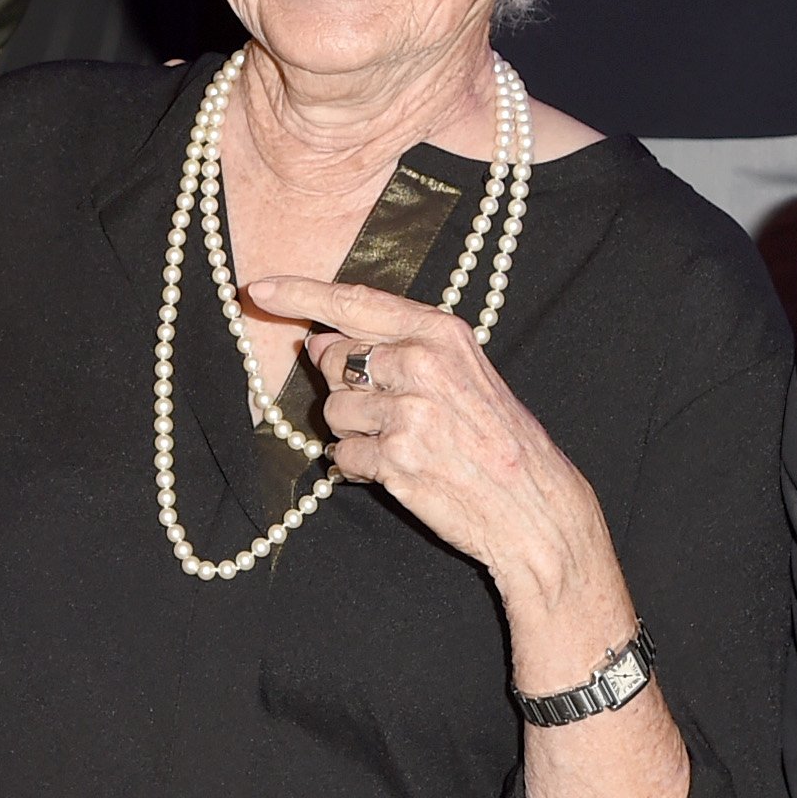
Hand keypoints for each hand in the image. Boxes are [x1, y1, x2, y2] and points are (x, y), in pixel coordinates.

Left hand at [247, 276, 609, 607]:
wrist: (536, 510)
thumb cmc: (497, 438)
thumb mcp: (462, 372)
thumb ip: (395, 347)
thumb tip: (318, 340)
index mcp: (440, 333)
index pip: (354, 301)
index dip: (300, 292)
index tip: (260, 288)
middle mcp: (421, 364)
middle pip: (333, 360)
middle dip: (342, 386)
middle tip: (387, 411)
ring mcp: (408, 413)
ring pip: (332, 411)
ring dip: (353, 432)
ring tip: (401, 445)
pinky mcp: (395, 460)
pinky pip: (342, 455)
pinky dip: (358, 467)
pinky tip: (397, 471)